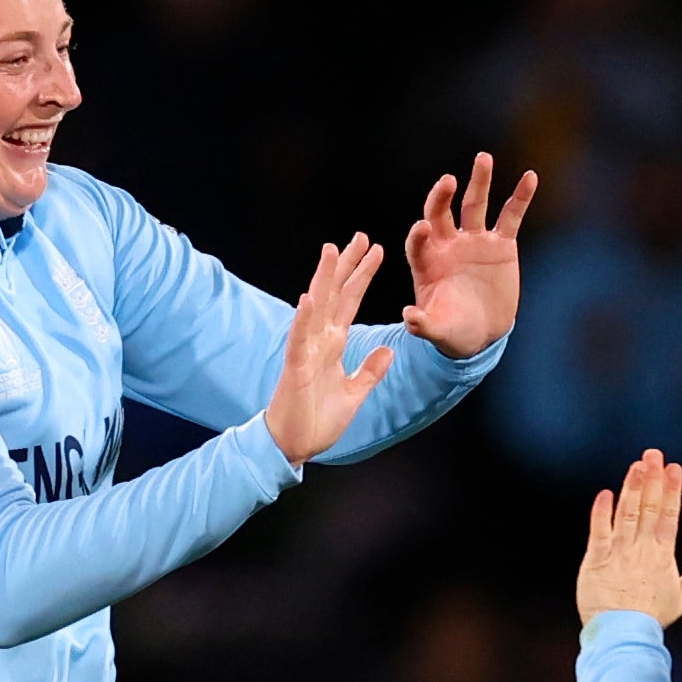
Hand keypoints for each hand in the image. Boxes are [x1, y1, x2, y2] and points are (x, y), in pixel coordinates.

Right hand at [264, 235, 392, 463]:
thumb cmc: (317, 420)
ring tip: (332, 250)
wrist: (294, 445)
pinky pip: (299, 338)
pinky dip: (304, 318)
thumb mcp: (354, 394)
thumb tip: (388, 349)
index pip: (350, 302)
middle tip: (361, 236)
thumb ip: (370, 371)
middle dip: (348, 266)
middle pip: (335, 294)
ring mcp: (306, 350)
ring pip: (316, 307)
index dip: (362, 276)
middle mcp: (320, 341)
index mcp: (334, 345)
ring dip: (323, 279)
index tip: (375, 251)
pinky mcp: (296, 367)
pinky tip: (309, 297)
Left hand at [403, 153, 535, 357]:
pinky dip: (520, 197)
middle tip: (448, 181)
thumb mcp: (438, 331)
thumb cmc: (453, 330)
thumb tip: (409, 317)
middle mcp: (448, 244)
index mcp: (427, 262)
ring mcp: (475, 240)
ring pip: (475, 205)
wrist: (482, 331)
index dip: (419, 234)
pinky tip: (530, 178)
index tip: (422, 227)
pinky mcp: (501, 244)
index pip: (418, 241)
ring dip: (479, 181)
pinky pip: (511, 216)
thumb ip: (423, 324)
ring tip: (483, 159)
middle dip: (441, 196)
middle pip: (441, 212)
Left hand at [577, 451, 681, 628]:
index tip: (674, 468)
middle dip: (652, 479)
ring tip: (636, 465)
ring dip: (631, 488)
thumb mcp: (678, 600)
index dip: (672, 491)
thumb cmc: (650, 619)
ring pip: (627, 514)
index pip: (669, 516)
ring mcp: (619, 553)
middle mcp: (642, 549)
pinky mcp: (596, 560)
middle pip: (649, 508)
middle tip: (654, 453)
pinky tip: (605, 494)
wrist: (623, 636)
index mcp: (662, 556)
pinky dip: (601, 513)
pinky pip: (598, 532)